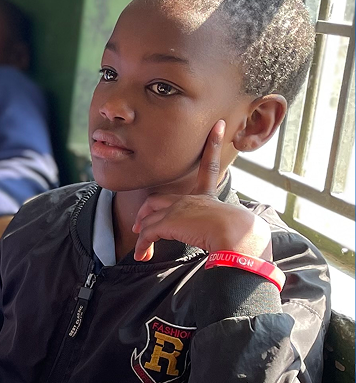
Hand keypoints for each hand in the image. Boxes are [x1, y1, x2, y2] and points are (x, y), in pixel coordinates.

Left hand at [133, 120, 270, 260]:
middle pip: (159, 199)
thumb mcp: (233, 227)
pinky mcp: (168, 221)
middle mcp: (192, 198)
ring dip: (143, 235)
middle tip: (140, 224)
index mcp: (209, 197)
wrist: (238, 236)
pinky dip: (143, 245)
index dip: (213, 145)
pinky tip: (144, 255)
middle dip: (146, 211)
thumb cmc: (242, 236)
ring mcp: (178, 208)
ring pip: (150, 218)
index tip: (219, 126)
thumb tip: (242, 247)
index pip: (210, 166)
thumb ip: (227, 227)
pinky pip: (147, 233)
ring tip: (143, 250)